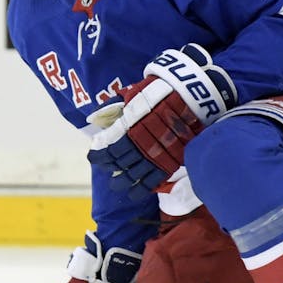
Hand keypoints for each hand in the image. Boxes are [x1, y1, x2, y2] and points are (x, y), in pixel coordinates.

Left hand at [88, 43, 236, 193]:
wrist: (188, 93)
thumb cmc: (158, 90)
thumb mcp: (132, 94)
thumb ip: (113, 107)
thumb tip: (94, 117)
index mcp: (127, 129)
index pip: (109, 148)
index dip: (99, 156)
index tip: (94, 158)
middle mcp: (139, 144)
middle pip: (121, 163)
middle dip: (112, 170)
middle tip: (108, 173)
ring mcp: (156, 153)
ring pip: (136, 174)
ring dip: (125, 182)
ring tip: (118, 187)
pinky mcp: (171, 160)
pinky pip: (155, 178)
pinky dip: (145, 186)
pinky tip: (138, 192)